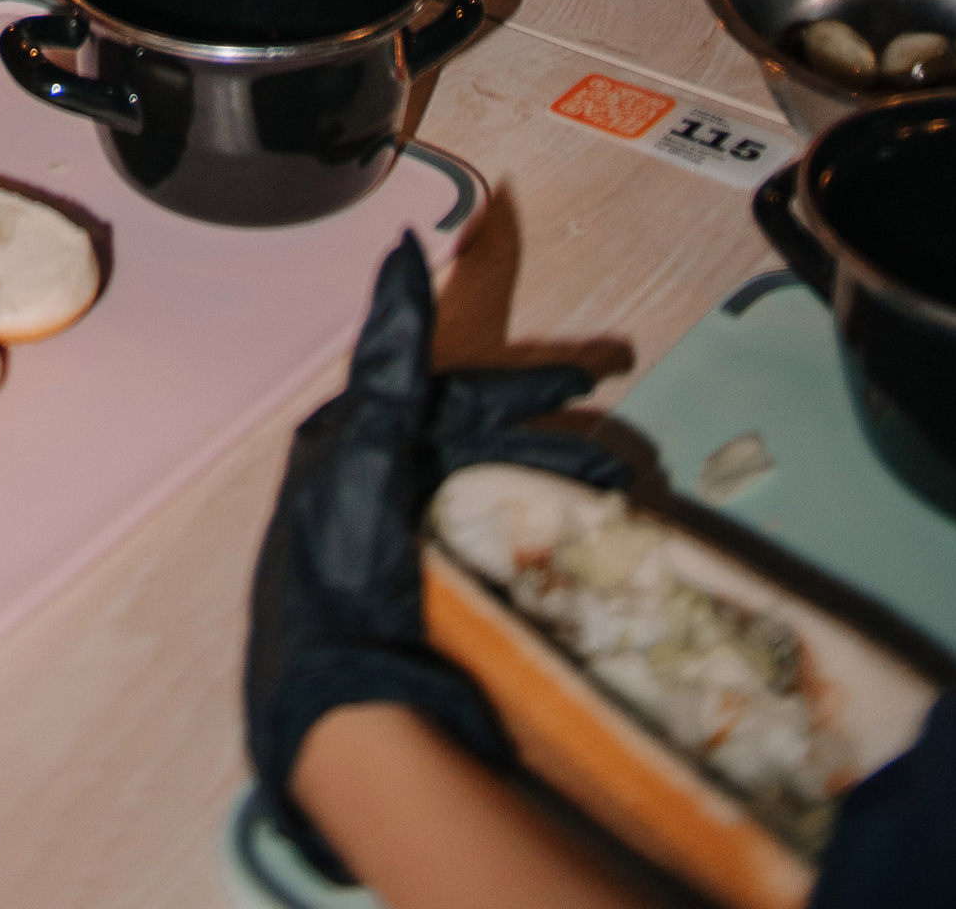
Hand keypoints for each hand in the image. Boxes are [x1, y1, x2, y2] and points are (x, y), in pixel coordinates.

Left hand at [246, 233, 622, 877]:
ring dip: (555, 491)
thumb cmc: (342, 567)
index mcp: (355, 442)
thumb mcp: (367, 451)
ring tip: (615, 504)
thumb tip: (402, 252)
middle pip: (479, 441)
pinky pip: (494, 549)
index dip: (521, 382)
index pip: (450, 390)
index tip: (590, 379)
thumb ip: (392, 359)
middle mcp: (378, 485)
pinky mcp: (429, 598)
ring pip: (494, 494)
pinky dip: (540, 541)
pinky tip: (581, 546)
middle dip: (550, 441)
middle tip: (618, 461)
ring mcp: (405, 545)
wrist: (338, 703)